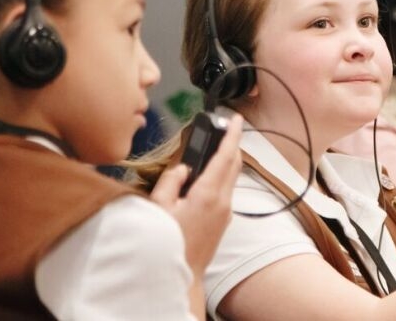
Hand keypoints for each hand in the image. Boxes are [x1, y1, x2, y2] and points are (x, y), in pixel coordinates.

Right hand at [149, 115, 243, 277]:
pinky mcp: (223, 221)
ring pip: (231, 178)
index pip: (226, 157)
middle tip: (224, 128)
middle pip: (234, 164)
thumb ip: (170, 182)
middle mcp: (223, 202)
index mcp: (208, 194)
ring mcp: (225, 213)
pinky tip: (204, 178)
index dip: (232, 135)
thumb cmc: (168, 245)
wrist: (182, 276)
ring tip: (211, 150)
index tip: (236, 119)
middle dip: (231, 144)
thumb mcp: (159, 208)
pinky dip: (220, 177)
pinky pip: (225, 192)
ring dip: (225, 161)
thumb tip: (183, 169)